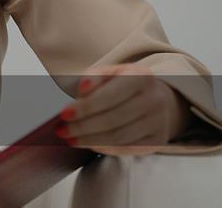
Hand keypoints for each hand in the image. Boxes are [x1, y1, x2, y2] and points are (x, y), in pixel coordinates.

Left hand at [55, 64, 190, 156]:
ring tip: (71, 139)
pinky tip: (90, 144)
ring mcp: (159, 121)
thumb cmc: (123, 84)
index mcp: (141, 76)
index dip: (85, 107)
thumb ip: (94, 78)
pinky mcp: (157, 140)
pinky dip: (105, 148)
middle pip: (113, 119)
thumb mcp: (109, 73)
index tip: (64, 114)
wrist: (154, 96)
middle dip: (83, 127)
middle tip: (62, 131)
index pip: (109, 96)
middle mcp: (154, 99)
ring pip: (119, 137)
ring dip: (90, 140)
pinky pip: (127, 149)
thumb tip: (82, 91)